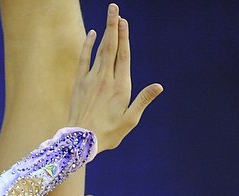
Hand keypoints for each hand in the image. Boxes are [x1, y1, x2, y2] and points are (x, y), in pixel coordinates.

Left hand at [68, 3, 162, 152]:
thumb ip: (143, 100)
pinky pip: (84, 60)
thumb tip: (159, 86)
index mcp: (121, 87)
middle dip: (114, 27)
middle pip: (111, 48)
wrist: (80, 141)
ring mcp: (91, 80)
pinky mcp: (79, 83)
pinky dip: (88, 46)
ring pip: (99, 50)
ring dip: (105, 32)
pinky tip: (92, 33)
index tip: (124, 22)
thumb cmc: (108, 133)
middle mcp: (106, 79)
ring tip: (110, 16)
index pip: (123, 56)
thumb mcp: (130, 120)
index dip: (124, 37)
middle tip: (115, 8)